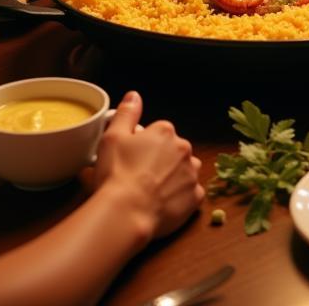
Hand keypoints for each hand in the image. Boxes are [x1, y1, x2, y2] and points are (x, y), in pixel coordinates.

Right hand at [91, 91, 204, 240]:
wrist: (126, 212)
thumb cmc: (117, 174)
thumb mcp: (113, 137)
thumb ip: (126, 113)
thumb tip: (134, 96)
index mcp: (165, 131)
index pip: (157, 133)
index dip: (143, 147)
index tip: (131, 160)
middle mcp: (184, 148)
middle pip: (173, 151)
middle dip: (160, 161)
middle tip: (139, 177)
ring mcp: (192, 173)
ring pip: (185, 170)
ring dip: (174, 177)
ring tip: (152, 191)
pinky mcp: (195, 197)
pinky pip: (190, 194)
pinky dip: (180, 198)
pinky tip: (162, 204)